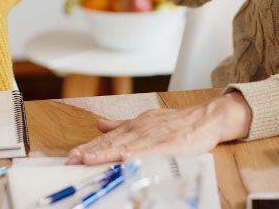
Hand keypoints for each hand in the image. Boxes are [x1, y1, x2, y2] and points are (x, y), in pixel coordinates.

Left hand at [64, 93, 251, 164]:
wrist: (206, 118)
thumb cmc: (178, 123)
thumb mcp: (146, 120)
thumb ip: (122, 125)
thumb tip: (99, 124)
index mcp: (135, 126)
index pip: (107, 139)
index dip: (90, 147)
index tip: (72, 156)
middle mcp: (141, 130)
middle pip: (112, 143)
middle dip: (91, 152)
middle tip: (72, 161)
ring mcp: (154, 136)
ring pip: (126, 146)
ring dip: (106, 154)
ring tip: (88, 161)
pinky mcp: (169, 144)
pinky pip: (150, 151)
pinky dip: (136, 154)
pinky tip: (123, 158)